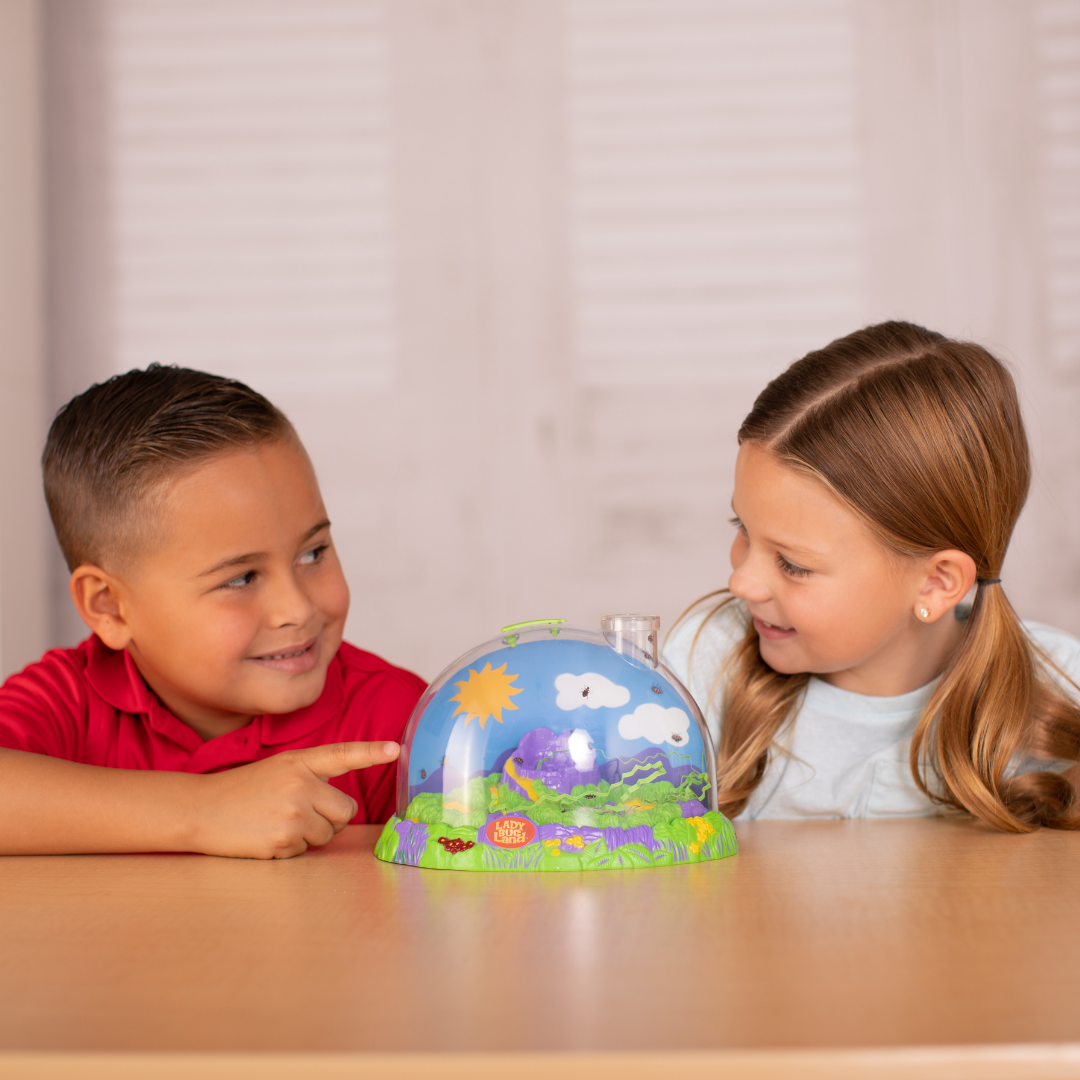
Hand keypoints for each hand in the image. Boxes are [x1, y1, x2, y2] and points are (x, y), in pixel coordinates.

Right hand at [192, 741, 399, 858]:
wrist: (201, 809)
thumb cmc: (243, 790)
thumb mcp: (279, 769)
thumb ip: (311, 777)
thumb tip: (341, 807)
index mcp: (300, 762)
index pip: (342, 755)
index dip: (371, 752)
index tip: (395, 750)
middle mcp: (300, 784)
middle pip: (345, 812)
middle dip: (331, 818)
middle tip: (299, 813)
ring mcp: (293, 812)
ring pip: (328, 834)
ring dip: (309, 835)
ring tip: (277, 822)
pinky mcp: (284, 839)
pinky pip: (306, 850)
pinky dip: (291, 848)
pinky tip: (268, 836)